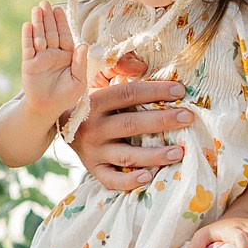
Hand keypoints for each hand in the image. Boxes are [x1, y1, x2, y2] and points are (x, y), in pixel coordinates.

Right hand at [18, 0, 87, 120]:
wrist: (47, 108)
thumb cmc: (66, 97)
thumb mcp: (78, 81)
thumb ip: (80, 63)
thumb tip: (83, 44)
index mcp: (67, 55)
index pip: (65, 35)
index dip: (61, 22)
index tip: (58, 10)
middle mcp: (53, 53)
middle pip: (51, 32)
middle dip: (48, 18)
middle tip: (45, 3)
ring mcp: (40, 57)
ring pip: (39, 36)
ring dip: (38, 23)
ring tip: (36, 9)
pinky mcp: (29, 63)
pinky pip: (28, 48)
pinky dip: (27, 37)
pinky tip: (27, 25)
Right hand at [69, 54, 191, 192]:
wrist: (59, 125)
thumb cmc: (88, 101)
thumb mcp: (97, 79)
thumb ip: (118, 68)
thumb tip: (143, 66)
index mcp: (95, 102)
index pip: (128, 94)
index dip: (155, 91)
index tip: (180, 90)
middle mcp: (93, 128)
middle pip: (131, 124)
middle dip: (162, 120)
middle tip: (188, 118)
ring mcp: (93, 151)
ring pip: (126, 155)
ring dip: (154, 154)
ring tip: (179, 152)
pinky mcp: (94, 169)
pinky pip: (112, 180)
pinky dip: (129, 181)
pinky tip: (149, 177)